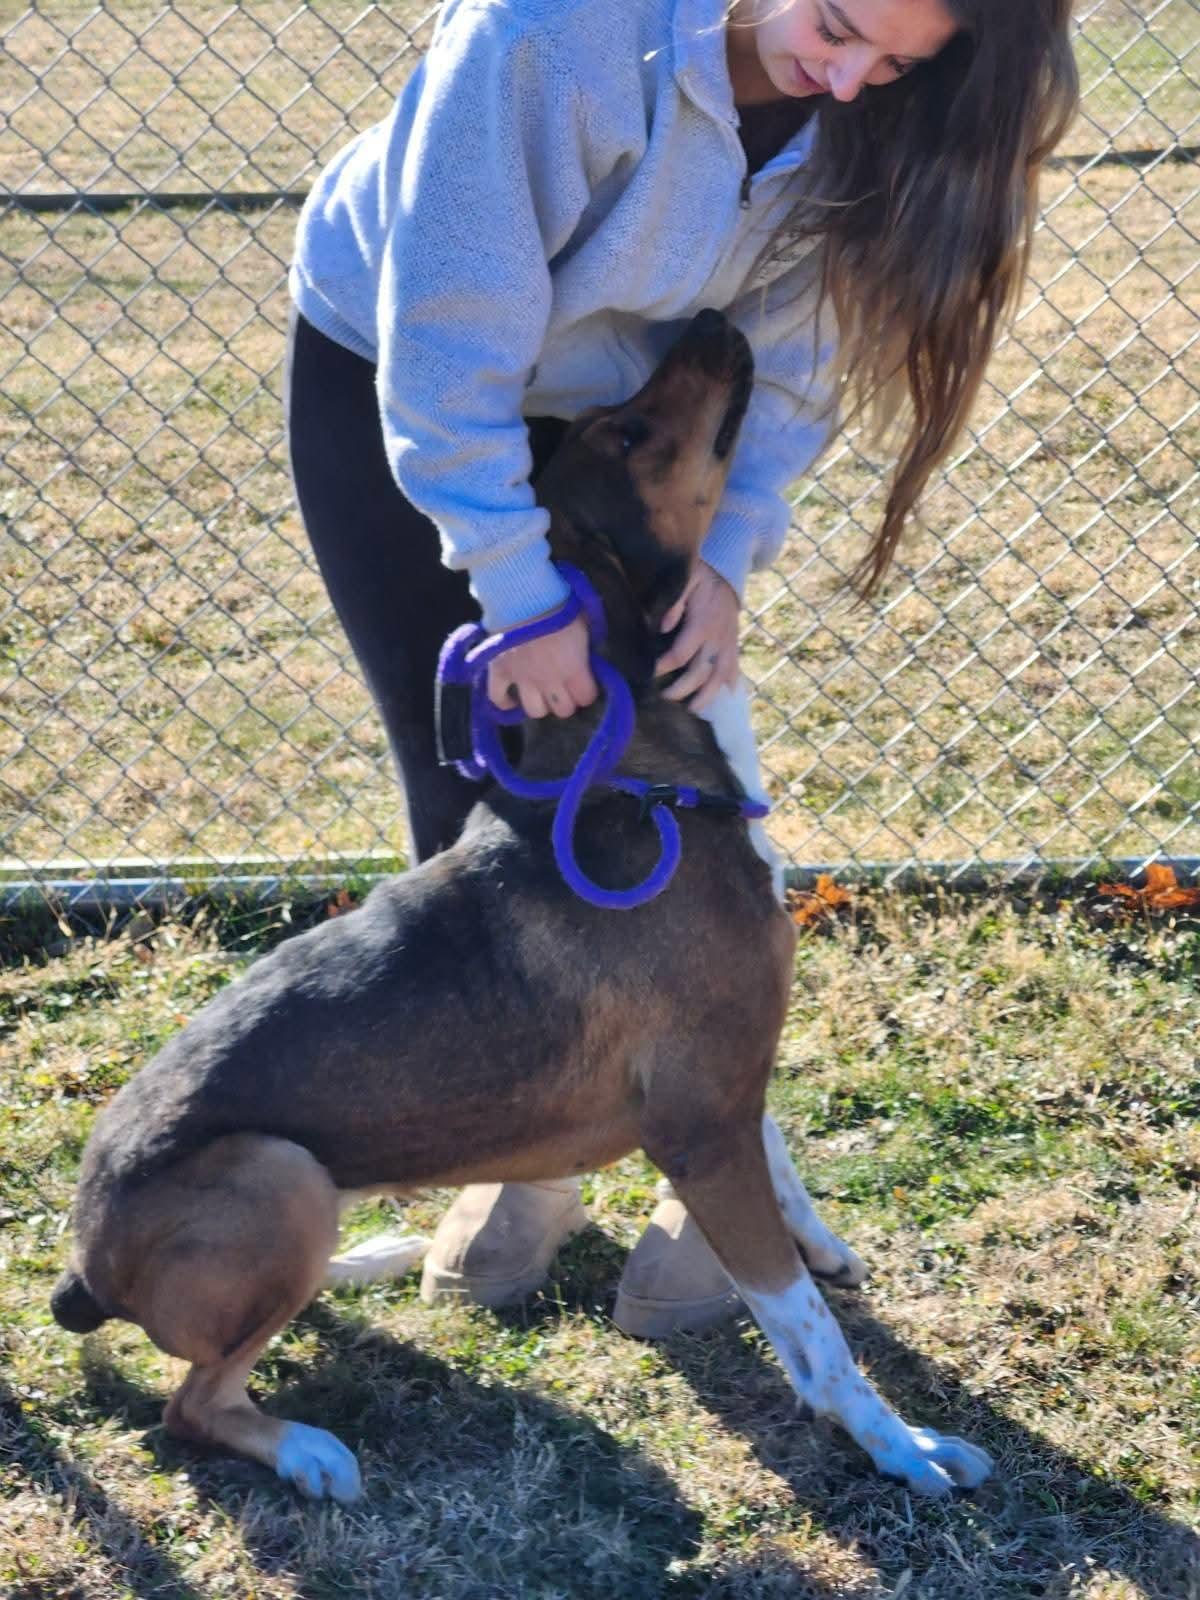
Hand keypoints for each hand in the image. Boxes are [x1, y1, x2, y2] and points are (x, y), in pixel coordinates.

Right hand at [487, 610, 597, 718]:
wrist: (521, 593)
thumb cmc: (557, 603)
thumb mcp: (583, 621)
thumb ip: (586, 645)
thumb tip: (588, 656)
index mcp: (573, 667)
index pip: (586, 697)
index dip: (587, 691)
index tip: (584, 683)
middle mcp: (549, 679)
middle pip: (562, 709)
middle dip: (565, 700)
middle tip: (563, 688)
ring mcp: (522, 678)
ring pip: (535, 711)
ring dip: (540, 703)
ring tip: (540, 692)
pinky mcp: (499, 672)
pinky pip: (498, 698)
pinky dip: (504, 702)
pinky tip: (511, 699)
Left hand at [655, 562, 739, 711]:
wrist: (728, 572)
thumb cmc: (702, 576)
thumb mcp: (686, 579)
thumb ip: (674, 601)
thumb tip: (663, 626)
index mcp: (703, 624)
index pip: (681, 654)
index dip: (663, 666)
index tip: (648, 672)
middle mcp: (717, 639)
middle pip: (700, 672)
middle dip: (681, 689)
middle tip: (663, 698)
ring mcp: (728, 644)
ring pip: (720, 677)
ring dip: (708, 696)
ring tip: (692, 709)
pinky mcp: (734, 645)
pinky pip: (735, 667)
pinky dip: (731, 682)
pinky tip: (727, 694)